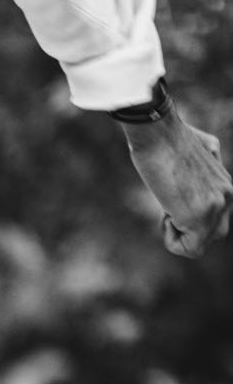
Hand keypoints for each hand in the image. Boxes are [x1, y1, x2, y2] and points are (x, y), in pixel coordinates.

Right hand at [124, 108, 232, 257]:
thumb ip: (207, 168)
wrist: (158, 134)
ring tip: (168, 209)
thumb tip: (210, 161)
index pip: (214, 221)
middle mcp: (228, 196)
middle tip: (171, 208)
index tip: (174, 198)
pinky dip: (172, 241)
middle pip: (211, 236)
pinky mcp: (200, 217)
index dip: (189, 217)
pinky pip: (189, 249)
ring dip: (178, 236)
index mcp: (227, 185)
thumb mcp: (199, 150)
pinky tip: (166, 214)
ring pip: (200, 246)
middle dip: (187, 231)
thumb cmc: (168, 141)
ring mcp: (216, 207)